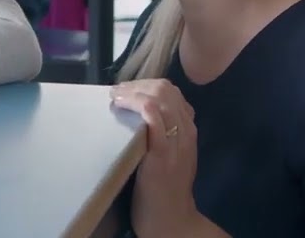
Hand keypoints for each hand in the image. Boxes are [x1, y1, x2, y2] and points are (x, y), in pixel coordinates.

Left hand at [111, 79, 199, 237]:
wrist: (172, 219)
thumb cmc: (166, 189)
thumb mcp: (171, 155)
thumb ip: (164, 134)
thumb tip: (139, 113)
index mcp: (189, 129)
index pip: (172, 92)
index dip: (146, 85)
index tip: (126, 90)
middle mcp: (186, 131)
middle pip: (166, 90)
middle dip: (138, 85)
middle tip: (116, 92)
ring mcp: (176, 142)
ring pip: (160, 98)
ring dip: (133, 92)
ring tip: (115, 96)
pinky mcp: (162, 154)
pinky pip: (153, 118)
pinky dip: (137, 104)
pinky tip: (122, 104)